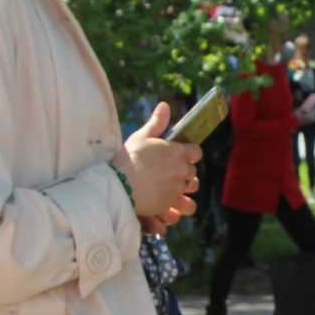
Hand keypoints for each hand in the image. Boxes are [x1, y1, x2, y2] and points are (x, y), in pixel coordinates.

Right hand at [113, 102, 201, 227]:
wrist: (118, 184)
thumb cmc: (129, 158)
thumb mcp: (141, 136)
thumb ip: (156, 123)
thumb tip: (165, 105)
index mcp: (178, 152)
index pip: (196, 152)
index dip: (188, 153)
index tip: (179, 155)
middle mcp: (182, 171)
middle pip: (193, 172)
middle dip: (184, 173)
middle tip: (169, 173)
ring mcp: (177, 189)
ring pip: (191, 191)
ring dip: (185, 191)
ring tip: (172, 191)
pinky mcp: (169, 205)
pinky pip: (183, 209)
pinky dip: (177, 208)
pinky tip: (168, 206)